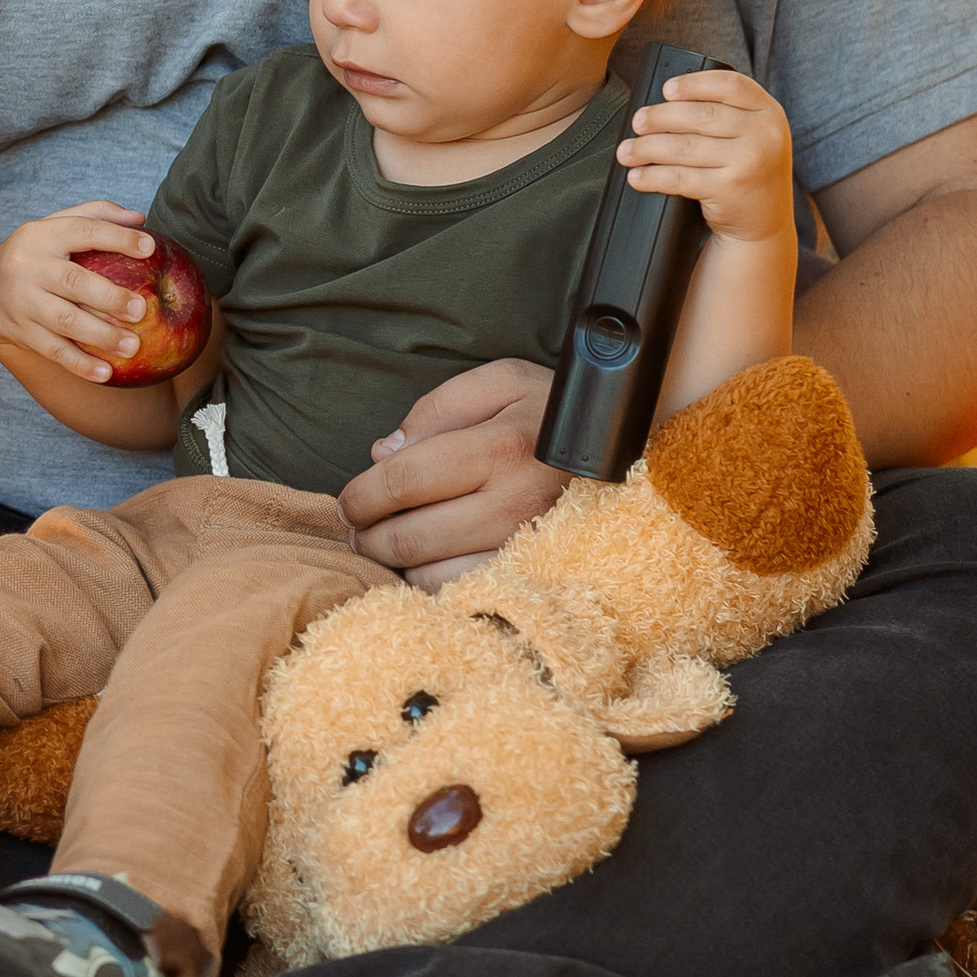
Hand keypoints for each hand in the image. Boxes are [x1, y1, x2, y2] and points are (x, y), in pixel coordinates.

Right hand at [0, 201, 159, 381]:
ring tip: (133, 346)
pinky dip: (79, 364)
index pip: (81, 230)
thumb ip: (97, 216)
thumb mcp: (58, 226)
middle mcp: (27, 266)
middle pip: (71, 281)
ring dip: (100, 336)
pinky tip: (105, 373)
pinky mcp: (20, 331)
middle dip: (109, 297)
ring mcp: (22, 301)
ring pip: (64, 321)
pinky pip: (53, 351)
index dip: (116, 237)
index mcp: (41, 235)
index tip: (150, 248)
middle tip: (141, 310)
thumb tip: (140, 219)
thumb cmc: (39, 254)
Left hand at [338, 355, 563, 582]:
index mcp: (500, 447)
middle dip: (368, 538)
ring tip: (387, 546)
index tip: (346, 502)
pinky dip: (434, 585)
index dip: (361, 497)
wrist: (630, 447)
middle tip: (356, 530)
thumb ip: (436, 408)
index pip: (404, 481)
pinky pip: (467, 595)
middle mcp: (516, 502)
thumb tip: (383, 453)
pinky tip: (428, 564)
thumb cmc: (553, 411)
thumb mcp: (500, 381)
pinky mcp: (538, 576)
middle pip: (411, 537)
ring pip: (434, 576)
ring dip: (397, 566)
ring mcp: (529, 546)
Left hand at [620, 66, 792, 241]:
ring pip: (684, 146)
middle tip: (638, 122)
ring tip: (627, 151)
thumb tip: (667, 100)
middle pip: (700, 115)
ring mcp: (747, 162)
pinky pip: (680, 178)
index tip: (666, 90)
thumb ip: (728, 112)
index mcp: (769, 112)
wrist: (764, 221)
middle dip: (660, 117)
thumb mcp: (755, 134)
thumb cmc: (749, 170)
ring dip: (647, 147)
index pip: (730, 85)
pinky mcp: (728, 189)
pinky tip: (638, 176)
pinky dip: (652, 176)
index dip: (693, 83)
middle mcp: (764, 135)